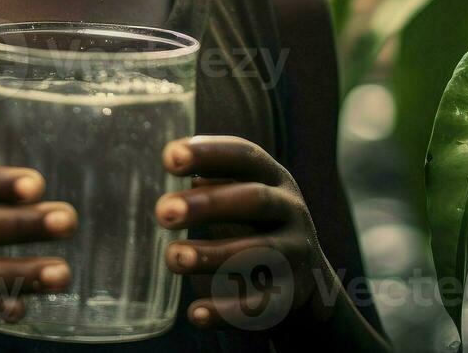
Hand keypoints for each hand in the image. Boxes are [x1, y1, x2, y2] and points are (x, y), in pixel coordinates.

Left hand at [155, 136, 330, 332]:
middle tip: (161, 213)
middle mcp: (291, 209)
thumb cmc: (254, 222)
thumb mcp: (241, 191)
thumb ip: (212, 175)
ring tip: (172, 258)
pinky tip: (194, 313)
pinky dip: (227, 311)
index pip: (244, 156)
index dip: (209, 153)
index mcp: (273, 177)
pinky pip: (262, 305)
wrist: (306, 277)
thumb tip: (175, 157)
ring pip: (260, 252)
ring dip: (213, 255)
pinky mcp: (294, 295)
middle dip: (207, 204)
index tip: (169, 157)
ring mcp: (296, 252)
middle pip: (254, 200)